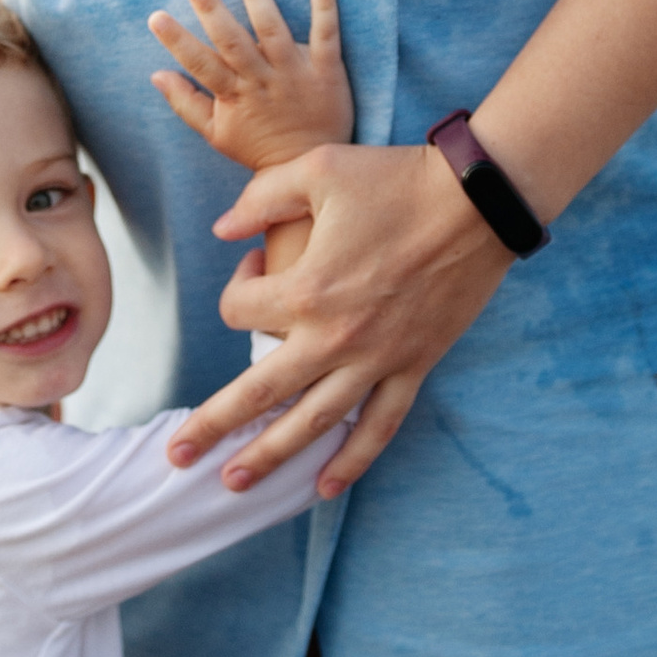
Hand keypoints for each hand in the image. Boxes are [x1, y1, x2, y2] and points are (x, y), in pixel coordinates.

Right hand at [148, 0, 351, 173]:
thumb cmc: (258, 147)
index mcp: (234, 95)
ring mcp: (294, 74)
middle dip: (213, 11)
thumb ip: (186, 103)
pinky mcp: (326, 71)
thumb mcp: (217, 133)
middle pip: (233, 42)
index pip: (200, 64)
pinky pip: (326, 36)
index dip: (177, 41)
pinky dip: (324, 8)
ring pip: (274, 32)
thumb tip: (156, 75)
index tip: (156, 16)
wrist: (309, 166)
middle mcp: (262, 81)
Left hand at [168, 140, 510, 495]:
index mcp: (307, 290)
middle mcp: (335, 337)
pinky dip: (353, 460)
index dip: (237, 285)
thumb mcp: (318, 168)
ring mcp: (377, 359)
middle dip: (214, 426)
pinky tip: (326, 487)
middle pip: (259, 392)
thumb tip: (222, 230)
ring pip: (314, 423)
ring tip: (233, 484)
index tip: (255, 263)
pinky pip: (379, 426)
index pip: (240, 311)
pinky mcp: (414, 367)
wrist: (478, 201)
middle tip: (177, 456)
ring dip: (271, 457)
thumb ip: (261, 197)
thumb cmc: (395, 179)